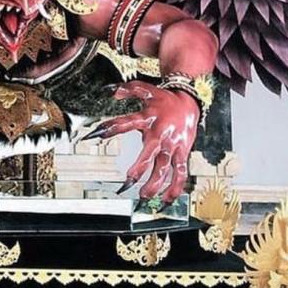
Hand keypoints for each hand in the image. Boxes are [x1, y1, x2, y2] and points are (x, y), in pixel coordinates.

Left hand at [82, 80, 199, 203]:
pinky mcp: (182, 152)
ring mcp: (172, 144)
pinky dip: (176, 187)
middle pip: (149, 153)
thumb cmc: (165, 99)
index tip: (97, 134)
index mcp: (149, 118)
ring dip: (156, 183)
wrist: (190, 101)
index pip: (127, 122)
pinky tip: (167, 198)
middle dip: (139, 168)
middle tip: (128, 180)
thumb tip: (113, 92)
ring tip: (145, 195)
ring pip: (165, 167)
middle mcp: (160, 133)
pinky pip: (181, 172)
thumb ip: (129, 89)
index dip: (112, 127)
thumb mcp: (147, 90)